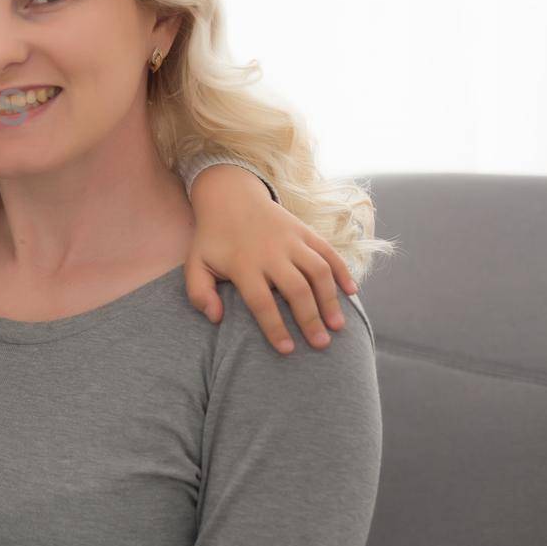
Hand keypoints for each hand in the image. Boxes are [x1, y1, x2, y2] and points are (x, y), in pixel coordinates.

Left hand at [184, 165, 357, 354]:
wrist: (229, 196)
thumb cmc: (213, 239)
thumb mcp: (195, 263)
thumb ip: (199, 292)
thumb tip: (215, 318)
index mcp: (243, 263)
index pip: (261, 302)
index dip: (274, 327)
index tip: (287, 349)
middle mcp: (270, 252)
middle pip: (296, 289)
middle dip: (310, 319)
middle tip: (321, 344)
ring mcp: (290, 239)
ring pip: (318, 271)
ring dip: (330, 299)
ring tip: (337, 325)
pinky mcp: (304, 230)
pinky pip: (328, 251)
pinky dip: (342, 270)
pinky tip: (351, 292)